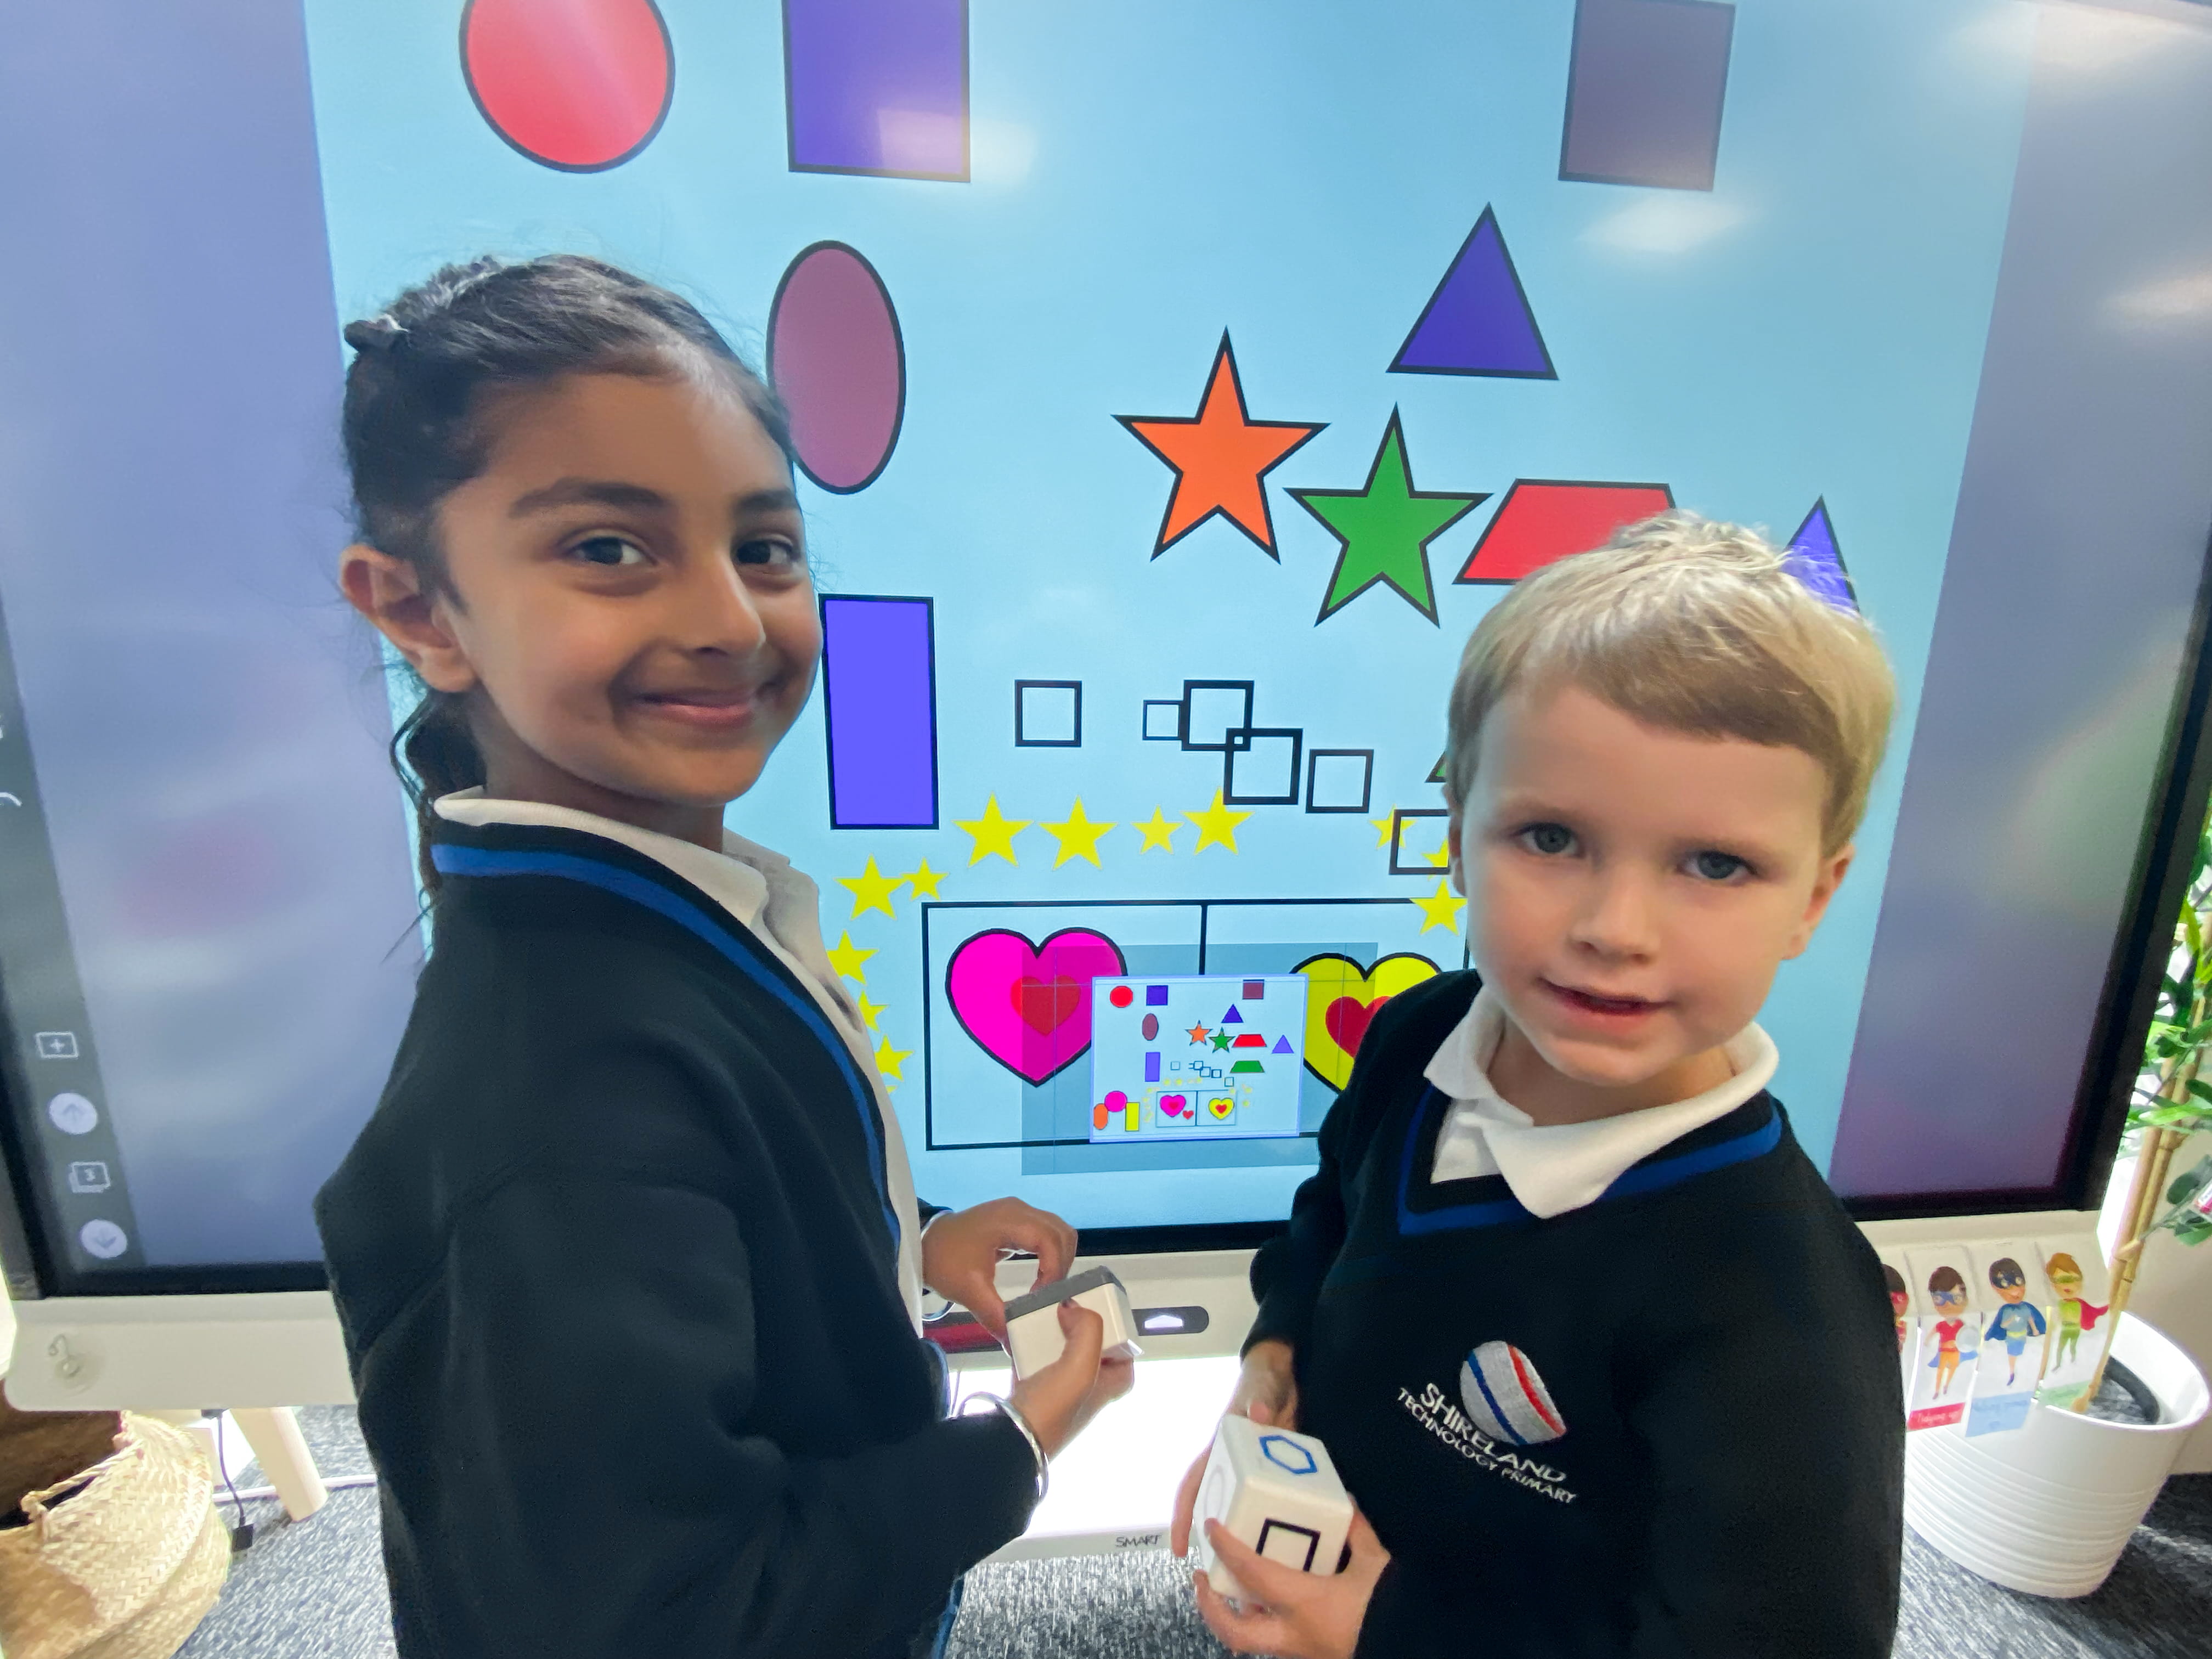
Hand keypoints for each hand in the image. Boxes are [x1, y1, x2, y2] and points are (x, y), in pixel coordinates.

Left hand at [921, 1197, 1076, 1339]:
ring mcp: (1018, 1212)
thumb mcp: (969, 1290)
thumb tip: (1014, 1348)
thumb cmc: (944, 1261)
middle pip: (1061, 1234)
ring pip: (1057, 1232)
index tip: (1042, 1297)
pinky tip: (1040, 1276)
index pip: (1050, 1241)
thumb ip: (995, 1317)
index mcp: (1010, 1219)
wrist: (921, 1243)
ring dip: (1059, 1260)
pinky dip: (1050, 1254)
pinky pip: (1046, 1233)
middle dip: (1061, 1266)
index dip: (1054, 1271)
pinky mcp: (1016, 1220)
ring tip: (1046, 1287)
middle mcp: (1019, 1210)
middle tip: (1049, 1294)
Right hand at [1007, 1301, 1134, 1456]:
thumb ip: (1088, 1330)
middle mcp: (1087, 1388)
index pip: (1124, 1350)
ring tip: (1040, 1310)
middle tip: (1063, 1304)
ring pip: (1060, 1350)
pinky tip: (1019, 1328)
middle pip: (1090, 1346)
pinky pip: (1033, 1358)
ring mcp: (1058, 1391)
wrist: (1010, 1440)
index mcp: (1109, 1386)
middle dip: (1078, 1324)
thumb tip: (1073, 1308)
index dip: (1115, 1327)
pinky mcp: (1031, 1391)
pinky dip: (1028, 1343)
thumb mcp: (1082, 1367)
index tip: (1097, 1308)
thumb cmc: (1054, 1408)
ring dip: (1051, 1331)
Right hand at [1170, 1340, 1298, 1556]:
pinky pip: (1269, 1503)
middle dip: (1213, 1538)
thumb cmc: (1261, 1382)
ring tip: (1249, 1568)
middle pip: (1215, 1506)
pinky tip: (1283, 1541)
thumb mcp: (1258, 1392)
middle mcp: (1232, 1465)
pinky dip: (1272, 1521)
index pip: (1192, 1485)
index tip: (1177, 1549)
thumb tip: (1256, 1413)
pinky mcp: (1274, 1473)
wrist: (1284, 1375)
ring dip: (1242, 1534)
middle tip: (1220, 1571)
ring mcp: (1253, 1471)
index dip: (1181, 1516)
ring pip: (1241, 1509)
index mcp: (1220, 1450)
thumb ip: (1257, 1402)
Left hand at [1193, 1506, 1388, 1658]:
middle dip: (1210, 1606)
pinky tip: (1275, 1607)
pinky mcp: (1315, 1658)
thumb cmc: (1396, 1608)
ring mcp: (1303, 1654)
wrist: (1419, 1646)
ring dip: (1237, 1618)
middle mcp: (1294, 1636)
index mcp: (1304, 1605)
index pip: (1252, 1574)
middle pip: (1234, 1632)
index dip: (1227, 1549)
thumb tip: (1345, 1503)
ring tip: (1233, 1592)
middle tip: (1201, 1578)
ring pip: (1254, 1642)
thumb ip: (1357, 1530)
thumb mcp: (1377, 1562)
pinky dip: (1268, 1625)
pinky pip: (1279, 1644)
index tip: (1211, 1528)